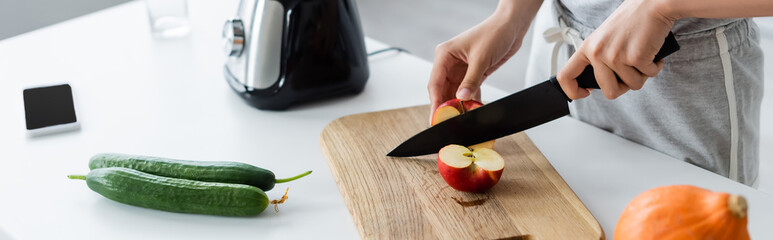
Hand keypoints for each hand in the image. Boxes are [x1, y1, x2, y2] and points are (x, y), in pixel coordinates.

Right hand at [428, 10, 526, 113]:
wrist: (511, 26)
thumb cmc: (494, 33)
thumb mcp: (481, 58)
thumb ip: (471, 80)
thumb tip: (462, 98)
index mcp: (444, 55)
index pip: (435, 83)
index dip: (436, 102)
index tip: (436, 117)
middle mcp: (450, 63)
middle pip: (443, 90)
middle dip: (447, 106)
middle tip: (450, 121)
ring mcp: (461, 69)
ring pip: (455, 93)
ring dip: (459, 105)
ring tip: (463, 117)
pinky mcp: (473, 73)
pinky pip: (468, 91)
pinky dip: (471, 101)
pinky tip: (473, 109)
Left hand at [557, 0, 674, 99]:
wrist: (652, 4)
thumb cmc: (631, 21)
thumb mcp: (604, 38)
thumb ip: (599, 58)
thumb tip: (597, 84)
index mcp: (587, 47)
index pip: (566, 76)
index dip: (573, 91)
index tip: (585, 93)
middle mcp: (598, 53)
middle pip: (609, 91)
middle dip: (624, 87)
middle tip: (631, 72)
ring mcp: (616, 56)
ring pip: (632, 85)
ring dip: (642, 75)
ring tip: (643, 57)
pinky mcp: (636, 57)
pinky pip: (648, 75)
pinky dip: (654, 67)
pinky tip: (654, 54)